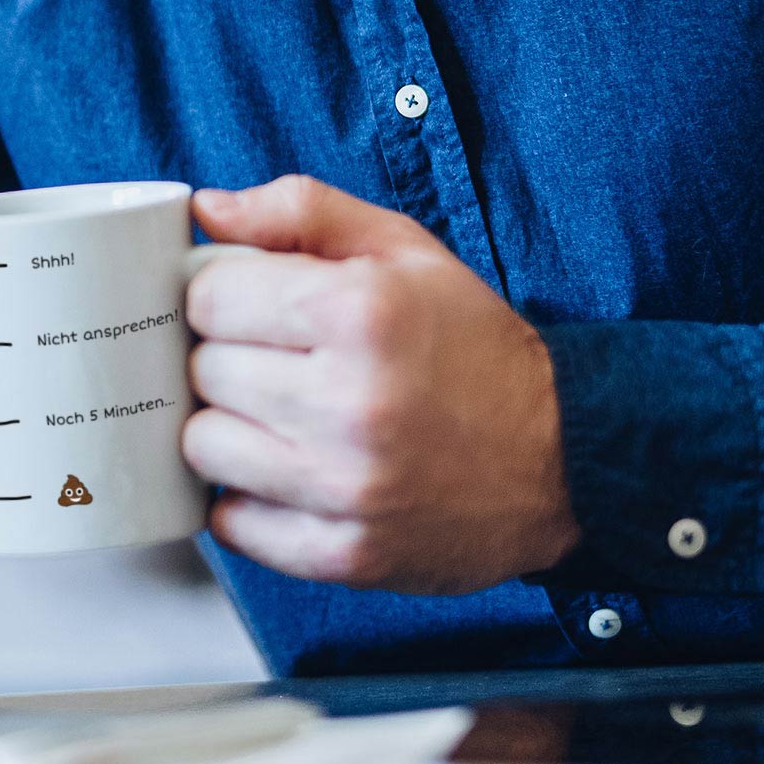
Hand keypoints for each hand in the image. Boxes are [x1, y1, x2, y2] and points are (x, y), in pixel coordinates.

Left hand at [182, 175, 578, 593]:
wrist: (560, 456)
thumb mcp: (400, 247)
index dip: (220, 295)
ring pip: (203, 448)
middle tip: (274, 361)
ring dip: (229, 429)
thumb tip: (207, 209)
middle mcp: (350, 402)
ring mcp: (345, 487)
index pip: (208, 297)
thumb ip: (298, 210)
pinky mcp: (346, 555)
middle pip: (202, 372)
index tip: (250, 305)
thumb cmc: (469, 342)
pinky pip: (232, 525)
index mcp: (359, 312)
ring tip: (277, 416)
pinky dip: (245, 499)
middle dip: (226, 358)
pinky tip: (286, 472)